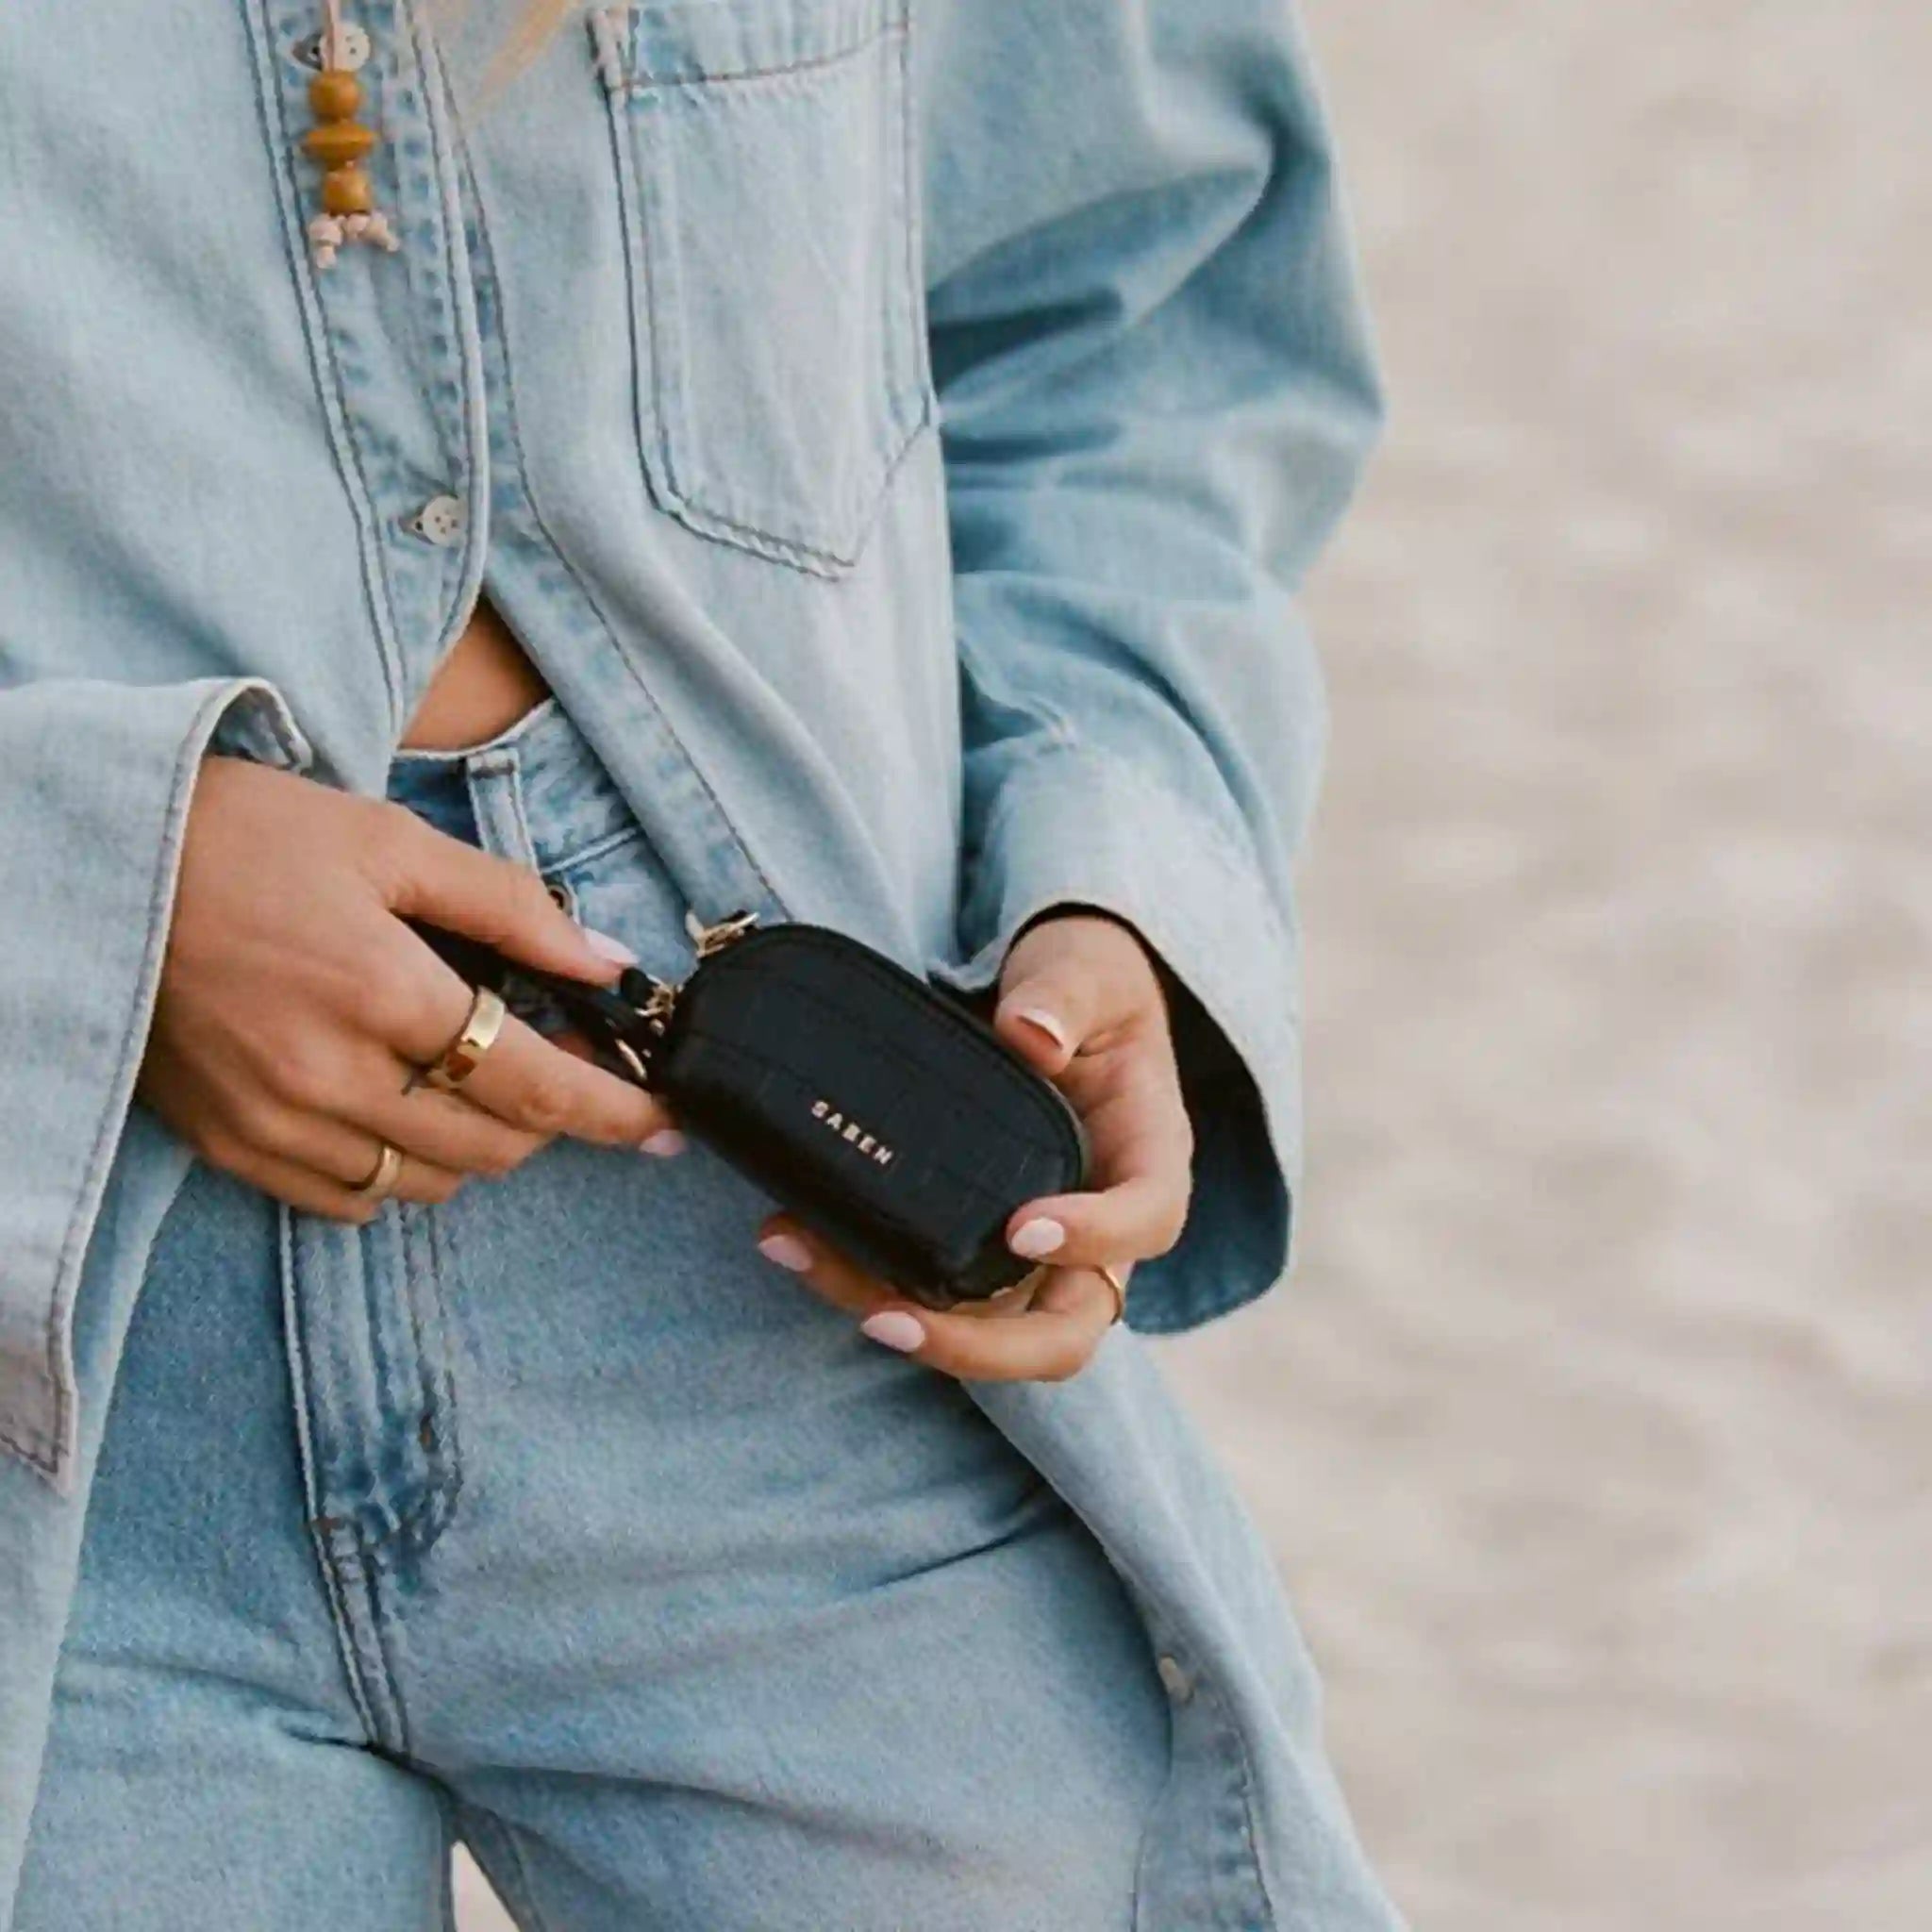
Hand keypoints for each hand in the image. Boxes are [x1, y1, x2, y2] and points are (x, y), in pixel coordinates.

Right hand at [139, 756, 676, 1221]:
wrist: (96, 862)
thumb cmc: (247, 837)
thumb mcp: (389, 843)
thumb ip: (509, 907)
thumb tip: (605, 961)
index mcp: (383, 993)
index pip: (535, 1086)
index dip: (614, 1112)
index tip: (664, 1123)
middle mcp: (332, 1076)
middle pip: (491, 1146)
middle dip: (546, 1116)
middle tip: (555, 1068)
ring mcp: (275, 1122)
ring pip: (425, 1183)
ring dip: (475, 1146)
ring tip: (471, 1081)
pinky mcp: (229, 1146)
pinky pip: (347, 1200)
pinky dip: (395, 1172)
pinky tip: (399, 1113)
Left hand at [755, 910, 1193, 1381]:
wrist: (1049, 1000)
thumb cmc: (1086, 985)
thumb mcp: (1088, 970)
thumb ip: (1065, 996)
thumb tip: (1030, 1035)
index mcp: (1147, 1153)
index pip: (1149, 1219)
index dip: (1098, 1240)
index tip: (1026, 1230)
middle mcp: (1100, 1226)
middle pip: (1068, 1331)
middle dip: (980, 1348)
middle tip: (892, 1317)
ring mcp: (1037, 1253)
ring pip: (988, 1332)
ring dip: (901, 1322)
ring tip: (808, 1260)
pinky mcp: (975, 1247)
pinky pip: (931, 1292)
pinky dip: (861, 1278)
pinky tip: (791, 1235)